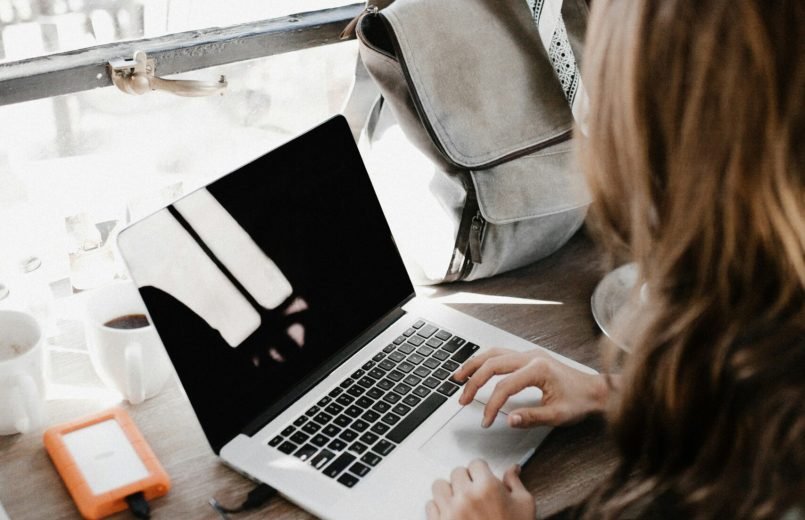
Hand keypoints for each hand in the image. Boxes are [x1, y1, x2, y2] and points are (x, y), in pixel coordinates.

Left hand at [426, 461, 534, 519]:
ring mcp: (451, 511)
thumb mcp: (524, 506)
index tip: (483, 479)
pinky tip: (452, 514)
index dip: (481, 472)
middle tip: (474, 493)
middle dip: (466, 480)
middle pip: (457, 472)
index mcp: (487, 487)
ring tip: (459, 501)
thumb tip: (512, 469)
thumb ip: (515, 483)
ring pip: (439, 486)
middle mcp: (466, 496)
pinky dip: (439, 508)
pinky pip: (430, 506)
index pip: (476, 463)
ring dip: (449, 491)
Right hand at [454, 347, 610, 427]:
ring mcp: (529, 354)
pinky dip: (485, 361)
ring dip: (474, 365)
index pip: (504, 386)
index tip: (486, 421)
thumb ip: (531, 417)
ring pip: (493, 353)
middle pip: (492, 364)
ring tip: (458, 377)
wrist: (595, 390)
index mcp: (538, 369)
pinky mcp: (529, 357)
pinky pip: (501, 354)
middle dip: (474, 382)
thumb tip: (509, 419)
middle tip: (462, 399)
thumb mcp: (558, 415)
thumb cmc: (580, 401)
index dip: (491, 405)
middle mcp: (531, 357)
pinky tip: (476, 369)